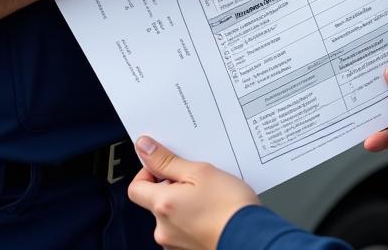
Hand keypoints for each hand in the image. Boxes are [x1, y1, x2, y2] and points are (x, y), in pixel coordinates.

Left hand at [128, 136, 259, 249]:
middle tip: (196, 178)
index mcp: (162, 205)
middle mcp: (163, 228)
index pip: (136, 187)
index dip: (148, 172)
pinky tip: (211, 209)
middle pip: (155, 201)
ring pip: (171, 214)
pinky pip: (183, 227)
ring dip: (184, 201)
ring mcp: (175, 242)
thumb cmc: (230, 207)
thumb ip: (168, 161)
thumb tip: (144, 147)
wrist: (251, 238)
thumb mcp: (200, 171)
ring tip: (209, 194)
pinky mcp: (188, 249)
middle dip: (173, 186)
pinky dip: (193, 216)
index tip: (166, 165)